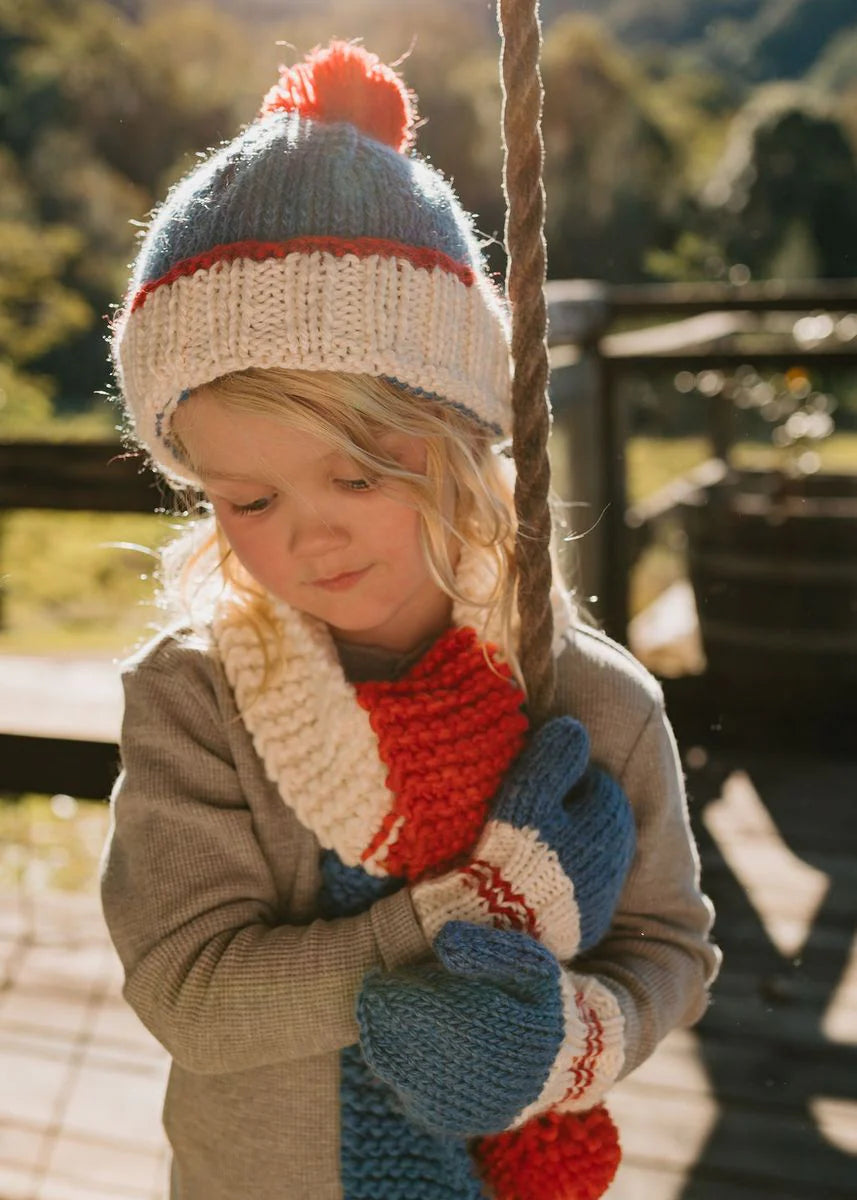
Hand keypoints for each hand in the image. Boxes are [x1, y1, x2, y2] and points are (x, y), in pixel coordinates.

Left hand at [357, 921, 623, 1137]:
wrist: (569, 1061)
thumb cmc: (542, 999)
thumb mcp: (528, 961)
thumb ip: (485, 947)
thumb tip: (442, 941)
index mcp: (501, 1028)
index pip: (428, 1010)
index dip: (394, 994)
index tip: (375, 976)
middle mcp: (484, 1074)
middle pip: (410, 1043)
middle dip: (381, 1017)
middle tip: (369, 992)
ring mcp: (471, 1104)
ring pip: (405, 1075)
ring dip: (381, 1044)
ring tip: (375, 1017)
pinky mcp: (462, 1122)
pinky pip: (413, 1101)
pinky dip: (395, 1075)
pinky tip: (390, 1050)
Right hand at [411, 717, 635, 958]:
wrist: (504, 922)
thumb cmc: (515, 852)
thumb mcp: (530, 793)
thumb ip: (554, 756)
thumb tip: (575, 727)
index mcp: (610, 818)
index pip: (596, 782)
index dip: (564, 780)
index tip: (535, 788)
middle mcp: (620, 856)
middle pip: (600, 818)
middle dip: (574, 812)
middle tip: (533, 816)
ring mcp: (608, 893)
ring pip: (595, 853)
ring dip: (572, 846)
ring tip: (534, 849)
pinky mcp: (593, 923)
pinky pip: (586, 890)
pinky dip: (568, 881)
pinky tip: (537, 881)